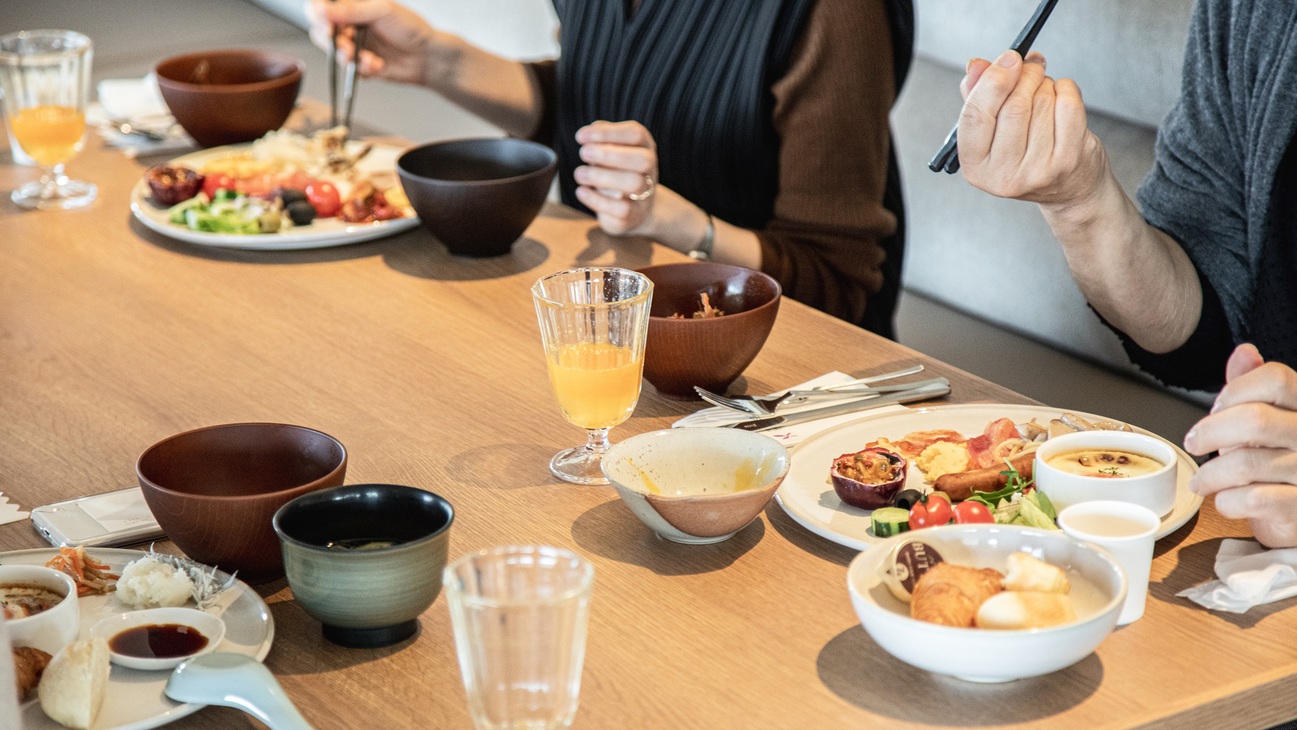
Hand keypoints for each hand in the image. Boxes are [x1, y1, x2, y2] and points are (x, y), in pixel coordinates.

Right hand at [305, 0, 435, 85]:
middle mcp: (350, 24)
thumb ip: (351, 10)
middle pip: (322, 32)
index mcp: (352, 5)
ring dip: (350, 58)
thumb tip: (321, 10)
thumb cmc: (410, 28)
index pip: (321, 6)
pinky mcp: (360, 64)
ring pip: (335, 53)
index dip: (318, 15)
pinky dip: (363, 69)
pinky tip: (378, 65)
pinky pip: (350, 70)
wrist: (427, 57)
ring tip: (370, 59)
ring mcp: (354, 45)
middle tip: (346, 48)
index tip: (327, 26)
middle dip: (333, 42)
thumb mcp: (381, 11)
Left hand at [572, 121, 658, 235]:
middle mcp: (651, 170)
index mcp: (645, 148)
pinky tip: (581, 191)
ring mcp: (646, 195)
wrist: (633, 212)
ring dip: (601, 177)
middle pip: (642, 159)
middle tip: (583, 153)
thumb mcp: (611, 153)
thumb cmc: (617, 173)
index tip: (580, 136)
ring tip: (579, 174)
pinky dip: (596, 199)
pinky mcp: (634, 216)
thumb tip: (590, 131)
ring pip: (634, 183)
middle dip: (609, 154)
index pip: (636, 134)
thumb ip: (602, 139)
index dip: (608, 133)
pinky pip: (621, 209)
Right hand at [956, 50, 1107, 208]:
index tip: (1008, 58)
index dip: (992, 80)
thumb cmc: (1027, 152)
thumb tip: (976, 65)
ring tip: (1045, 93)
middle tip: (1031, 68)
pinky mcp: (1067, 161)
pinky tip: (1062, 98)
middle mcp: (1002, 175)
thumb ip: (978, 95)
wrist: (1069, 186)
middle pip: (1013, 105)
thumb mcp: (993, 128)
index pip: (974, 115)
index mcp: (975, 167)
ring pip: (1041, 102)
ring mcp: (1036, 172)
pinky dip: (1067, 90)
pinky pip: (1067, 105)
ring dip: (1045, 84)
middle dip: (1025, 76)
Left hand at [1184, 344, 1296, 547]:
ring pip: (1247, 463)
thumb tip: (1244, 352)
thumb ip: (1252, 388)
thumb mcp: (1262, 419)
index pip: (1275, 378)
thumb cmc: (1275, 461)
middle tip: (1194, 443)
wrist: (1295, 512)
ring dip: (1210, 475)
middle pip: (1255, 419)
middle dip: (1210, 432)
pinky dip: (1227, 501)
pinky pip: (1253, 499)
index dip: (1235, 391)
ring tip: (1200, 482)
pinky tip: (1224, 499)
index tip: (1216, 409)